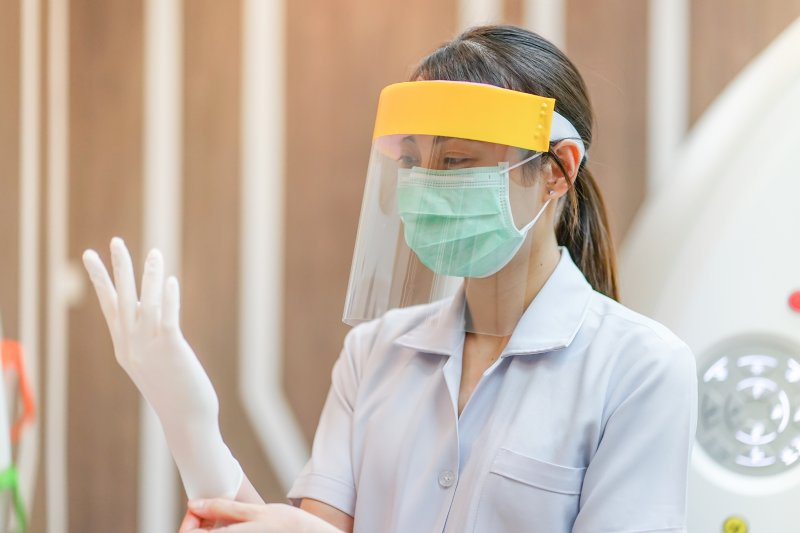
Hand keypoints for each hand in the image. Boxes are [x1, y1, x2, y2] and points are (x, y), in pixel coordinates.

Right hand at [83, 237, 241, 498]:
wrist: (187, 419)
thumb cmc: (175, 392)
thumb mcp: (154, 363)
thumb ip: (148, 338)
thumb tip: (150, 313)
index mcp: (124, 347)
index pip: (110, 305)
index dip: (101, 279)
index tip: (90, 255)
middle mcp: (131, 345)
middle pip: (121, 299)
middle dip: (117, 269)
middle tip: (115, 241)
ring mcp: (149, 348)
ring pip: (145, 303)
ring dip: (150, 276)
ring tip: (154, 252)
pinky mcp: (170, 349)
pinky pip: (167, 317)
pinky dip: (167, 297)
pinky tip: (170, 280)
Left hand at [179, 499, 344, 532]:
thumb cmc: (285, 524)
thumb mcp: (254, 511)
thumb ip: (222, 508)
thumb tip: (194, 504)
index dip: (189, 522)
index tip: (198, 508)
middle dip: (198, 526)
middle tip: (207, 510)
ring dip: (209, 529)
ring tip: (222, 517)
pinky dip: (222, 532)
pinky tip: (233, 526)